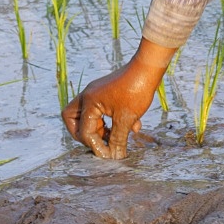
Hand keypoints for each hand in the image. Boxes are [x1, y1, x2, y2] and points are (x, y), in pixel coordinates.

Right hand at [61, 39, 175, 158]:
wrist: (149, 67)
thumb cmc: (136, 89)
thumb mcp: (126, 118)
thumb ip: (117, 139)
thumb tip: (114, 157)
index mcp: (89, 101)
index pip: (85, 131)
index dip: (96, 146)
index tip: (110, 155)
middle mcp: (89, 96)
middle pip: (73, 119)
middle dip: (84, 134)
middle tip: (98, 143)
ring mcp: (98, 92)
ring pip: (89, 115)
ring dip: (101, 129)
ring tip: (115, 138)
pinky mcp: (108, 92)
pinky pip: (103, 110)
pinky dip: (113, 121)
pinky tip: (132, 128)